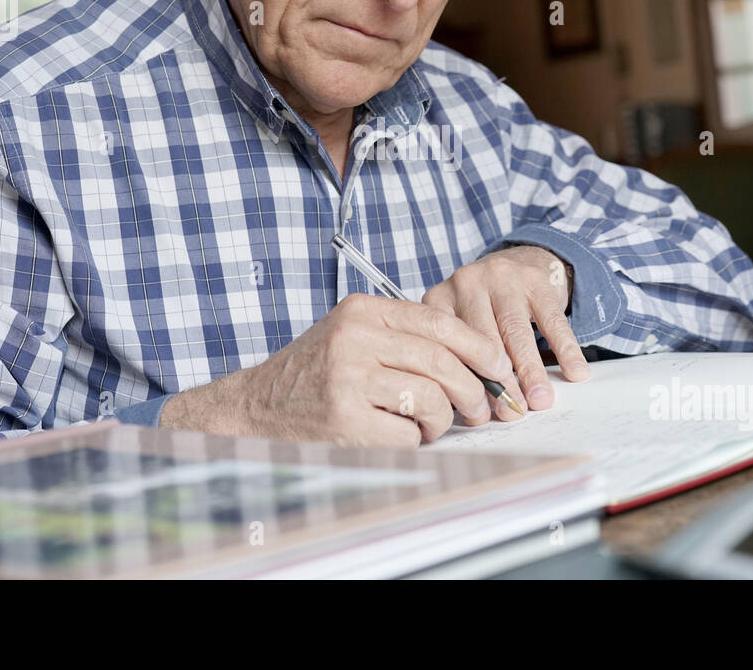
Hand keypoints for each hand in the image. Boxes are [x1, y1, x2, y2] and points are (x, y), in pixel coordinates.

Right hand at [159, 292, 520, 446]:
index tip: (499, 366)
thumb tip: (478, 360)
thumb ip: (403, 337)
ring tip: (432, 426)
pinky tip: (403, 438)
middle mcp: (354, 339)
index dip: (479, 346)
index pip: (438, 321)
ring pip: (430, 398)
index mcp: (362, 311)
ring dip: (442, 420)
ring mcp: (347, 379)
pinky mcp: (345, 420)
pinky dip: (416, 441)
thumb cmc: (313, 375)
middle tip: (483, 408)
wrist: (253, 408)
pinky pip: (408, 433)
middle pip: (441, 361)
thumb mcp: (352, 336)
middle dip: (474, 389)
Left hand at [422, 245, 587, 410]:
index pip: (450, 347)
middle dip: (500, 382)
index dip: (466, 382)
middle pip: (484, 341)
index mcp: (438, 300)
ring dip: (531, 371)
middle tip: (513, 412)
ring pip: (517, 332)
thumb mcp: (460, 322)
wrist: (517, 260)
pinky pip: (552, 319)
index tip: (481, 415)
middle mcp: (466, 283)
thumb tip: (472, 410)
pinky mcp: (535, 280)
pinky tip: (575, 372)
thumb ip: (460, 358)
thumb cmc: (482, 306)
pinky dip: (565, 349)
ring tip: (540, 400)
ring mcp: (501, 277)